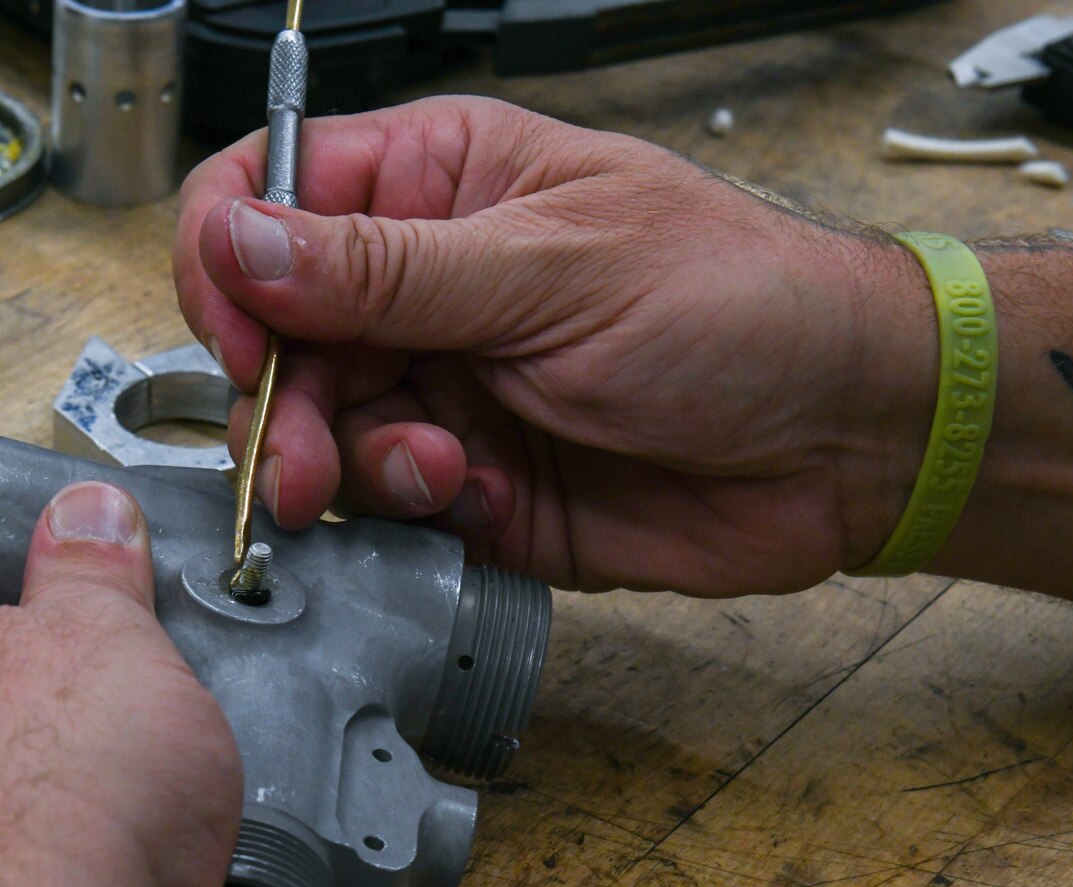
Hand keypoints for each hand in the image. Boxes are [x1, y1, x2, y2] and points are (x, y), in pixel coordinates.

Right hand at [175, 95, 935, 594]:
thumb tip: (240, 240)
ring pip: (320, 434)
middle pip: (275, 340)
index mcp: (439, 184)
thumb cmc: (740, 307)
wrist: (844, 439)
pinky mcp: (473, 483)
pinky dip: (414, 516)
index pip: (268, 197)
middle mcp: (425, 287)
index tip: (239, 336)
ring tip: (440, 475)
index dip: (228, 264)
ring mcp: (446, 387)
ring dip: (354, 466)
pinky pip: (386, 510)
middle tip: (306, 461)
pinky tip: (485, 499)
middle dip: (281, 405)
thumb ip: (383, 269)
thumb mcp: (551, 269)